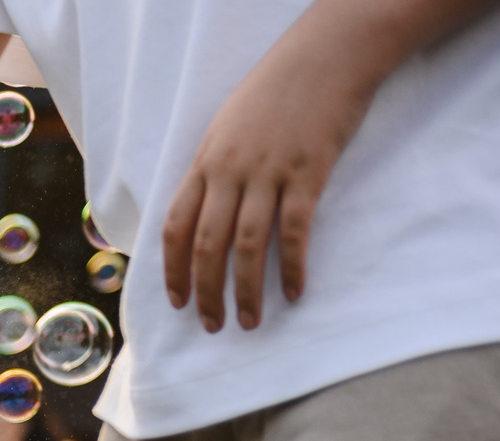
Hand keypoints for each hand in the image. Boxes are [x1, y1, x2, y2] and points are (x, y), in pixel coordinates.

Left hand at [158, 20, 378, 331]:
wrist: (325, 55)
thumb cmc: (275, 92)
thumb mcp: (227, 128)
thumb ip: (214, 171)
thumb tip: (203, 214)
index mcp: (205, 163)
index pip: (175, 228)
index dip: (173, 271)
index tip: (177, 302)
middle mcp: (230, 172)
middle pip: (207, 246)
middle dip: (205, 293)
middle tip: (212, 325)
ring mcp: (268, 173)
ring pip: (247, 246)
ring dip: (246, 291)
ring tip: (251, 322)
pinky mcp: (308, 173)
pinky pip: (295, 231)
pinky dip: (292, 266)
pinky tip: (294, 292)